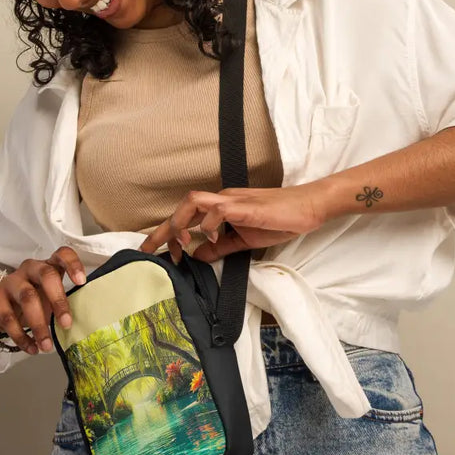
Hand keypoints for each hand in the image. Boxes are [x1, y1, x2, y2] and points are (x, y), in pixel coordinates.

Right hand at [0, 246, 85, 354]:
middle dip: (58, 300)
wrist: (1, 303)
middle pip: (46, 275)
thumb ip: (64, 304)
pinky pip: (8, 316)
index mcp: (50, 265)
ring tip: (47, 346)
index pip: (63, 254)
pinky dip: (20, 336)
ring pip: (27, 297)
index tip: (81, 282)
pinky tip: (31, 348)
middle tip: (66, 324)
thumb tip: (82, 325)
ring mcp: (12, 280)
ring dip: (38, 324)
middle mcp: (31, 268)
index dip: (73, 265)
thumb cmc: (36, 298)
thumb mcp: (51, 297)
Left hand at [138, 184, 326, 263]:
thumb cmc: (280, 220)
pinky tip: (212, 239)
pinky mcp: (246, 207)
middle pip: (183, 206)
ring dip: (180, 223)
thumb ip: (221, 247)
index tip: (160, 254)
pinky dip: (210, 224)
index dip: (167, 234)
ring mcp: (233, 201)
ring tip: (178, 245)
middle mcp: (222, 200)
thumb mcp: (244, 239)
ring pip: (194, 202)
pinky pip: (219, 210)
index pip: (186, 216)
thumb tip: (197, 254)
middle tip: (147, 250)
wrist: (308, 208)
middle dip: (161, 229)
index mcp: (221, 208)